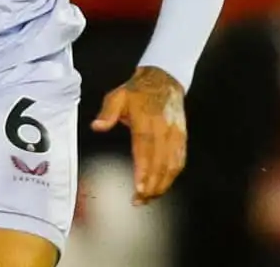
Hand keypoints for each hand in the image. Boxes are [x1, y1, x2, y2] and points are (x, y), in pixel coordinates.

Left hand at [91, 66, 187, 204]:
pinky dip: (173, 176)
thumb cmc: (137, 91)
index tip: (139, 188)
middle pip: (160, 162)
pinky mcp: (183, 138)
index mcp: (146, 120)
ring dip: (163, 184)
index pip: (146, 149)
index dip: (144, 170)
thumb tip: (96, 126)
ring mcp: (176, 135)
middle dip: (152, 185)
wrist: (164, 80)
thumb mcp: (117, 96)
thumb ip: (107, 113)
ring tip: (150, 198)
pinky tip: (163, 185)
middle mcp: (164, 130)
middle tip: (140, 200)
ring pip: (173, 165)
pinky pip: (180, 160)